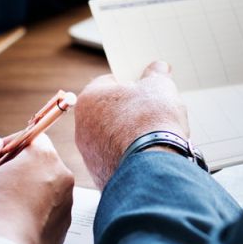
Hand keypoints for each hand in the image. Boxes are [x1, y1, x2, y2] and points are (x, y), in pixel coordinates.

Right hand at [0, 134, 73, 243]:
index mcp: (45, 158)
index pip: (29, 138)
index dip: (6, 147)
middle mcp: (61, 179)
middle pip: (26, 170)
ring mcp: (64, 206)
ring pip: (28, 194)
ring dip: (1, 200)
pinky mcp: (60, 230)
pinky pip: (36, 215)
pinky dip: (16, 217)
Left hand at [74, 61, 188, 188]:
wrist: (153, 169)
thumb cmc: (151, 122)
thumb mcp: (160, 87)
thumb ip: (157, 74)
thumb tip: (158, 68)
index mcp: (89, 99)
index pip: (110, 82)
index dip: (131, 82)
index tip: (146, 87)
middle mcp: (82, 127)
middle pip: (109, 111)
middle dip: (130, 110)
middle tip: (152, 111)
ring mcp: (89, 154)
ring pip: (112, 137)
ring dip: (129, 135)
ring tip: (154, 135)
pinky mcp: (100, 175)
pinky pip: (116, 159)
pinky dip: (130, 156)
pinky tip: (148, 155)